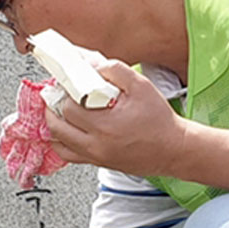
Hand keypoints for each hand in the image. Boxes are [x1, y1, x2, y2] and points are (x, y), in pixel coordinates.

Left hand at [44, 60, 188, 177]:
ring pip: (58, 143)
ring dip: (54, 125)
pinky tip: (64, 130)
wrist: (174, 149)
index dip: (63, 92)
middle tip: (58, 94)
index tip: (64, 82)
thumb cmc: (160, 121)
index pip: (69, 106)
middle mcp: (96, 144)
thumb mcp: (141, 86)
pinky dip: (61, 142)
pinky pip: (68, 156)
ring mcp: (95, 156)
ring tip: (58, 110)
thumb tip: (92, 65)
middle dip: (55, 107)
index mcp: (105, 124)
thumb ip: (115, 71)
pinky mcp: (99, 162)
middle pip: (58, 125)